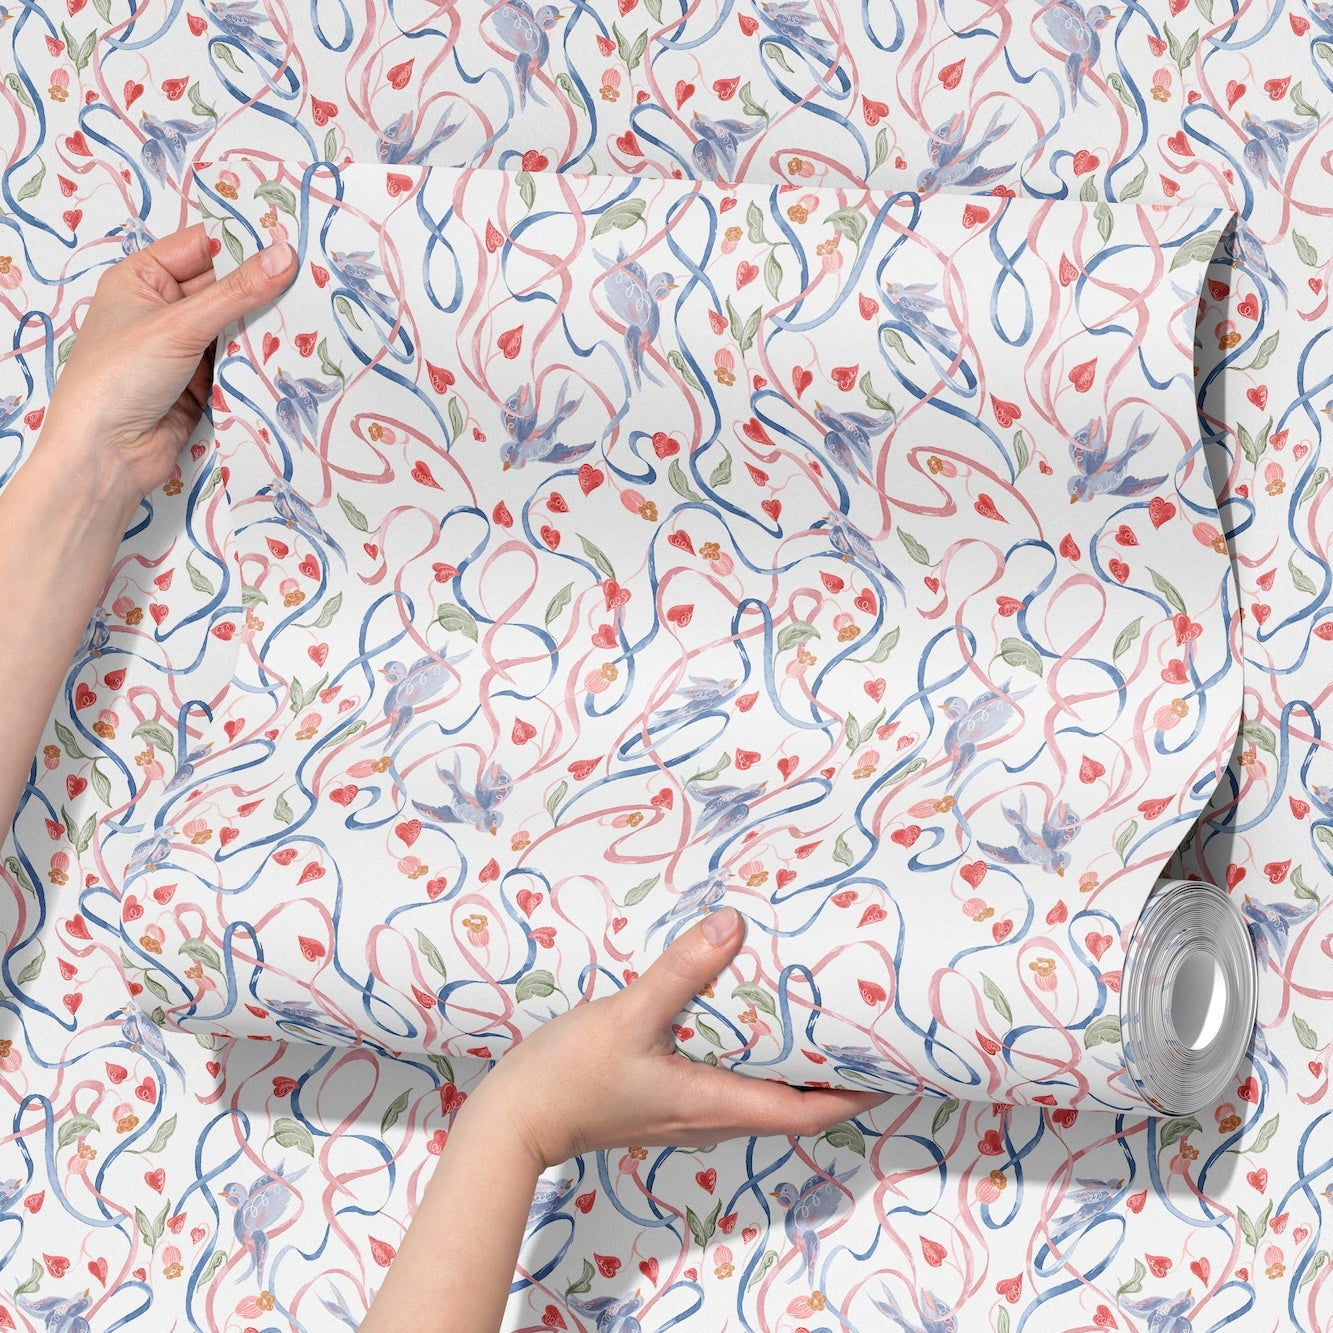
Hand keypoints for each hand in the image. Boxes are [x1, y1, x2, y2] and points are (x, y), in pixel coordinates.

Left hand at [39, 224, 294, 505]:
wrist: (107, 453)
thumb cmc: (121, 376)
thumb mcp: (180, 325)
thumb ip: (236, 293)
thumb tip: (285, 256)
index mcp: (142, 279)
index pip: (201, 248)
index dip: (241, 245)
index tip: (289, 244)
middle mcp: (162, 309)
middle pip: (223, 287)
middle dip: (260, 289)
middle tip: (312, 280)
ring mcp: (183, 348)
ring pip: (235, 327)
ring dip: (263, 328)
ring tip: (310, 315)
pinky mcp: (202, 383)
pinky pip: (238, 363)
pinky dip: (259, 361)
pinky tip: (293, 353)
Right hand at [477, 907, 888, 1170]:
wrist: (516, 1120)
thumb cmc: (571, 1076)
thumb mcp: (628, 1016)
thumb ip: (681, 971)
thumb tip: (733, 925)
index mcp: (712, 1102)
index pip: (804, 1111)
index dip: (853, 1095)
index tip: (890, 1069)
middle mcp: (709, 1114)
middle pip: (792, 1104)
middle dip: (834, 1076)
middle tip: (862, 1030)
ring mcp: (686, 1110)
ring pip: (760, 1093)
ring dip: (794, 1065)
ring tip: (816, 1018)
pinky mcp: (664, 1099)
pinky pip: (728, 1081)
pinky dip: (753, 1057)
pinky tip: (745, 1019)